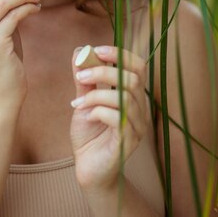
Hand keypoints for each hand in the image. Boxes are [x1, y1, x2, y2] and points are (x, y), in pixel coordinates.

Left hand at [69, 45, 148, 190]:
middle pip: (132, 78)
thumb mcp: (84, 100)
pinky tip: (87, 116)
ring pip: (125, 97)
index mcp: (133, 96)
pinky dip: (98, 111)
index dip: (120, 54)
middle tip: (79, 76)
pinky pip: (118, 118)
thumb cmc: (89, 134)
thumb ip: (84, 78)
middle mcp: (140, 110)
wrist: (87, 168)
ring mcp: (136, 126)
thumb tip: (79, 51)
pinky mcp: (128, 142)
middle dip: (103, 71)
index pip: (138, 66)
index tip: (97, 50)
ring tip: (77, 102)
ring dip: (96, 94)